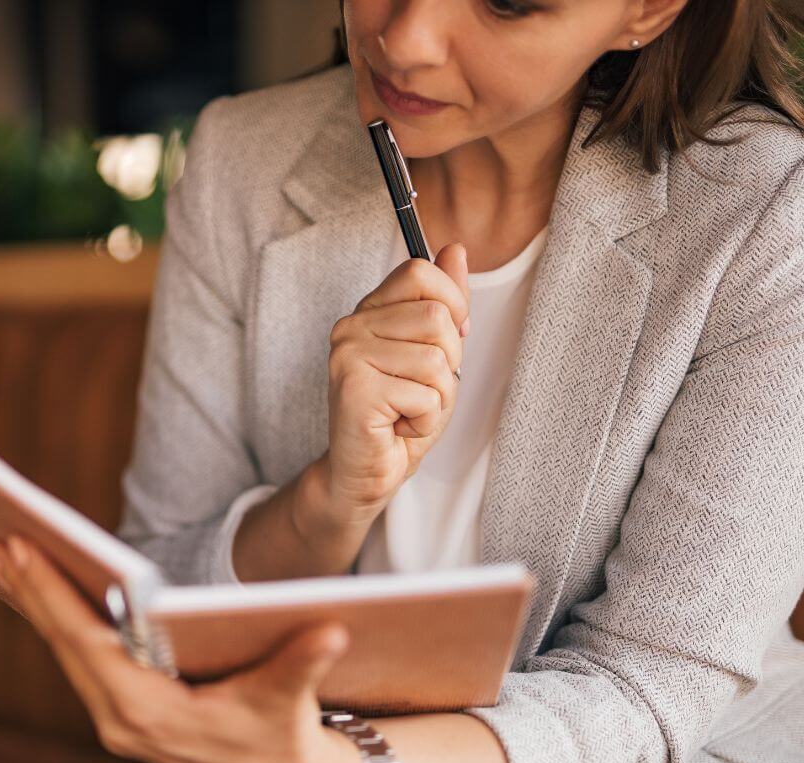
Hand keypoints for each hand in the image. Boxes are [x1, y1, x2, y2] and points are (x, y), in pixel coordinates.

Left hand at [0, 535, 363, 762]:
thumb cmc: (280, 737)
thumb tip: (332, 632)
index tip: (19, 550)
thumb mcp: (288, 701)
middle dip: (29, 590)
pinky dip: (59, 622)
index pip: (86, 643)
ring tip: (8, 557)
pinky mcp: (122, 714)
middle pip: (63, 644)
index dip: (51, 594)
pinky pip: (79, 660)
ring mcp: (116, 720)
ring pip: (65, 653)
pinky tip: (47, 594)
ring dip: (37, 604)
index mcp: (148, 712)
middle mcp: (120, 720)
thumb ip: (302, 664)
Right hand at [325, 241, 469, 515]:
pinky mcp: (354, 390)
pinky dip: (424, 421)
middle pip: (436, 318)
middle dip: (448, 363)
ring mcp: (348, 357)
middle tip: (420, 390)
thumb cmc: (399, 415)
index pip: (420, 272)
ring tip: (408, 410)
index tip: (444, 342)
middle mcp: (350, 327)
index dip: (451, 305)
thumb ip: (444, 304)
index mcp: (368, 312)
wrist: (364, 473)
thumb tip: (456, 249)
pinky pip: (425, 395)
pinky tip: (398, 427)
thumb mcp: (433, 353)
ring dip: (438, 396)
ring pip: (436, 360)